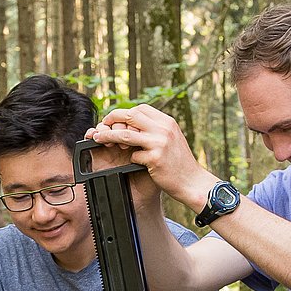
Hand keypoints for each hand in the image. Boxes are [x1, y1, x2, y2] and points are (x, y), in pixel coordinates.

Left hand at [87, 103, 214, 207]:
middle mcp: (164, 129)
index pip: (141, 109)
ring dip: (108, 135)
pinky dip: (130, 159)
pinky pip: (134, 156)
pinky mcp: (155, 159)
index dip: (124, 113)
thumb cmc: (180, 163)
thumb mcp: (172, 138)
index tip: (115, 120)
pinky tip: (135, 164)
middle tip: (102, 126)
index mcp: (167, 122)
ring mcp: (159, 143)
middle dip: (112, 119)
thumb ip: (156, 129)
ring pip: (125, 134)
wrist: (193, 182)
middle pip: (130, 116)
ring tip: (98, 138)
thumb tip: (134, 123)